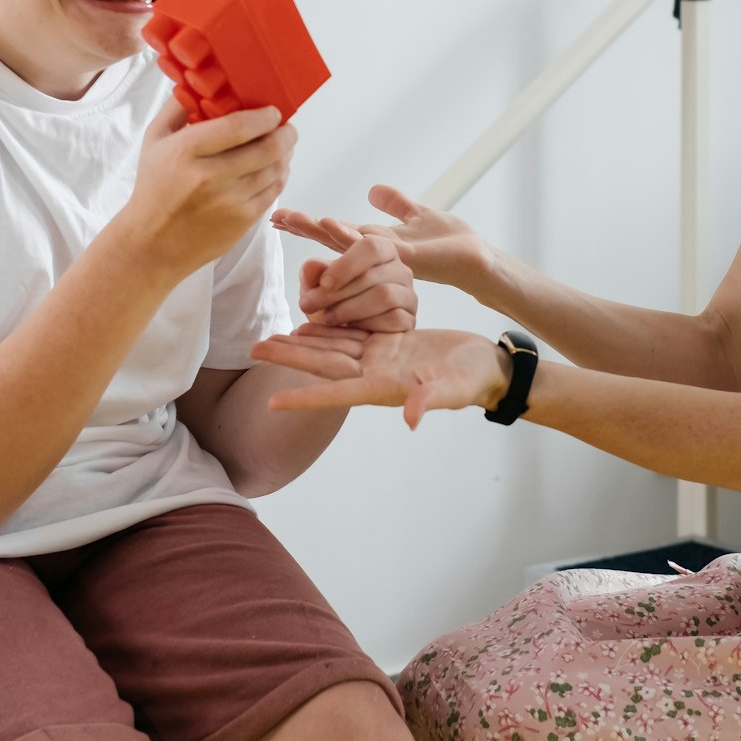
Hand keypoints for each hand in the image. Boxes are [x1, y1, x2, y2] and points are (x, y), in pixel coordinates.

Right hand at [120, 99, 295, 281]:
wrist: (152, 243)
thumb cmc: (154, 188)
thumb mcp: (154, 141)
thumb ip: (178, 108)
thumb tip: (199, 81)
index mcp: (186, 151)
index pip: (239, 126)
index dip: (265, 117)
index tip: (273, 111)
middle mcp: (210, 176)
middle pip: (267, 148)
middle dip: (286, 134)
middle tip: (286, 127)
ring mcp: (230, 201)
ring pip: (276, 170)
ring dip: (285, 154)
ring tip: (282, 145)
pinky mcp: (242, 221)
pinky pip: (274, 191)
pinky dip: (280, 176)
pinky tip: (274, 168)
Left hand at [251, 326, 510, 428]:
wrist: (487, 365)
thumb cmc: (474, 379)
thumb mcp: (454, 389)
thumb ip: (431, 401)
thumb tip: (411, 419)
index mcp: (385, 386)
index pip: (337, 392)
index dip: (305, 397)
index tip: (271, 401)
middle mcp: (376, 373)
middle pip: (325, 364)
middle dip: (290, 358)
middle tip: (253, 350)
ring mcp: (381, 357)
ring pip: (333, 347)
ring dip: (302, 342)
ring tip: (269, 337)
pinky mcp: (388, 342)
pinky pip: (351, 333)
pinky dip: (328, 328)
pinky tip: (307, 320)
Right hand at [272, 184, 493, 295]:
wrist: (477, 260)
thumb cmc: (450, 243)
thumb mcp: (418, 214)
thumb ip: (395, 203)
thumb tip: (373, 188)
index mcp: (375, 242)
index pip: (334, 232)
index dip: (308, 225)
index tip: (281, 214)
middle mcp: (375, 253)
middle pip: (331, 240)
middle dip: (302, 228)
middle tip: (272, 216)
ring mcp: (386, 257)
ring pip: (343, 244)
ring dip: (316, 230)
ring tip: (288, 217)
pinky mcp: (402, 258)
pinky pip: (370, 247)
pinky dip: (347, 236)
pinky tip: (328, 224)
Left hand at [298, 232, 416, 331]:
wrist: (342, 332)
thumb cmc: (330, 301)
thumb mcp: (315, 286)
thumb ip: (312, 274)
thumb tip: (313, 266)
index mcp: (380, 250)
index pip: (370, 247)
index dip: (346, 264)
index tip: (323, 283)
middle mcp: (400, 269)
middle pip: (373, 276)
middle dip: (336, 293)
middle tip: (308, 305)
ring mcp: (408, 295)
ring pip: (384, 296)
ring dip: (350, 309)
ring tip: (327, 318)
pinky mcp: (409, 319)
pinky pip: (394, 319)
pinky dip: (367, 324)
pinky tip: (350, 328)